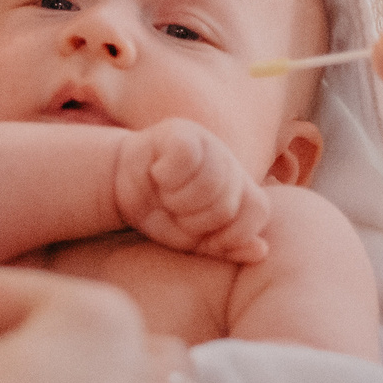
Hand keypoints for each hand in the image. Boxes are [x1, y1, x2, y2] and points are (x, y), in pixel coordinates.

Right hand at [115, 118, 273, 263]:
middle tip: (175, 212)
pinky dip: (167, 174)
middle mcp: (230, 162)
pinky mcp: (180, 131)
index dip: (232, 233)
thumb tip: (261, 251)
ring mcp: (208, 142)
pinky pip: (185, 157)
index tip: (203, 240)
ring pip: (209, 183)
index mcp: (240, 188)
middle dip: (194, 221)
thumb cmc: (162, 213)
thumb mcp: (195, 239)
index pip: (258, 210)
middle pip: (226, 204)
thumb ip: (228, 247)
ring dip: (178, 200)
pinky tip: (158, 174)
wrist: (121, 183)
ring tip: (166, 196)